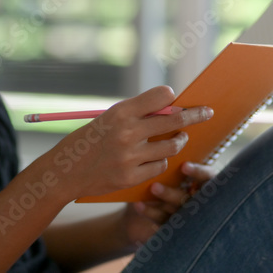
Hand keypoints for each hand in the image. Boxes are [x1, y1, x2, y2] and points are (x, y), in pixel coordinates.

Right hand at [51, 86, 212, 200]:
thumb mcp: (108, 118)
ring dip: (178, 141)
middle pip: (175, 120)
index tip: (174, 100)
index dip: (169, 97)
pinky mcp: (132, 177)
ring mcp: (130, 156)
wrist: (64, 171)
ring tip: (178, 138)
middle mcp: (127, 132)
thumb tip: (170, 107)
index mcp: (121, 112)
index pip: (161, 96)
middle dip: (195, 115)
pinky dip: (160, 160)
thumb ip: (136, 113)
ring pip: (172, 145)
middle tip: (207, 112)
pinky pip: (161, 165)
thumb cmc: (88, 140)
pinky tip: (153, 157)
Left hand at [118, 161, 217, 248]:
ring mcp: (186, 215)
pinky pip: (163, 222)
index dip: (198, 172)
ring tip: (149, 190)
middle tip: (154, 186)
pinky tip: (138, 205)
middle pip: (190, 199)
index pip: (208, 177)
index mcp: (204, 181)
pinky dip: (150, 213)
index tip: (184, 166)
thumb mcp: (170, 164)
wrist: (147, 201)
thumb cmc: (164, 173)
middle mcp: (198, 200)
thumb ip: (171, 156)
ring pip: (177, 210)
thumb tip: (163, 142)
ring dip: (163, 200)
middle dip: (173, 193)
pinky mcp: (173, 226)